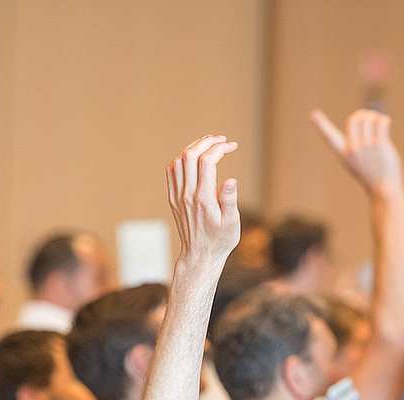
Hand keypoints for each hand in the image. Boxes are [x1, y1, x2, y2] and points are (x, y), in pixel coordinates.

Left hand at [165, 134, 239, 272]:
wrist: (200, 255)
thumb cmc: (220, 240)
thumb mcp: (231, 223)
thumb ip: (230, 200)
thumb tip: (231, 180)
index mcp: (204, 199)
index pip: (207, 162)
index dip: (219, 148)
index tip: (232, 146)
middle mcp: (187, 195)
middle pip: (191, 156)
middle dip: (207, 142)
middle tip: (221, 140)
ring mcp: (177, 196)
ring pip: (179, 161)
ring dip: (194, 147)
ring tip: (209, 144)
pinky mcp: (173, 199)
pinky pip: (171, 172)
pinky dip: (181, 159)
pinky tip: (193, 157)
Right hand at [311, 108, 402, 192]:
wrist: (383, 189)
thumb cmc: (369, 175)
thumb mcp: (353, 162)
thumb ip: (352, 144)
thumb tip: (360, 120)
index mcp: (343, 153)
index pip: (329, 136)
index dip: (321, 124)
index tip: (314, 114)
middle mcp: (352, 149)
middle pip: (354, 120)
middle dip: (362, 114)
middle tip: (369, 117)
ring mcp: (366, 147)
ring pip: (368, 120)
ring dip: (375, 117)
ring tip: (379, 122)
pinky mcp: (379, 145)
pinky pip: (380, 123)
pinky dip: (384, 120)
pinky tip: (386, 123)